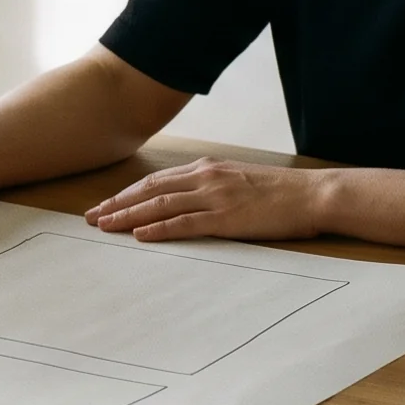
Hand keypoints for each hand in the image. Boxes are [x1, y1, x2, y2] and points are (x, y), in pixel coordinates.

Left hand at [83, 158, 331, 242]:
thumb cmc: (280, 192)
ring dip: (128, 217)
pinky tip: (139, 236)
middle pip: (149, 190)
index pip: (156, 180)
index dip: (127, 193)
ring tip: (104, 227)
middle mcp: (206, 177)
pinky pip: (185, 223)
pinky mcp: (227, 218)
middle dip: (117, 204)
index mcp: (207, 168)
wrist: (313, 195)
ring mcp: (215, 196)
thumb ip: (211, 186)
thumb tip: (187, 200)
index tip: (105, 205)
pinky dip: (159, 229)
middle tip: (91, 217)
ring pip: (160, 205)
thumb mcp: (239, 180)